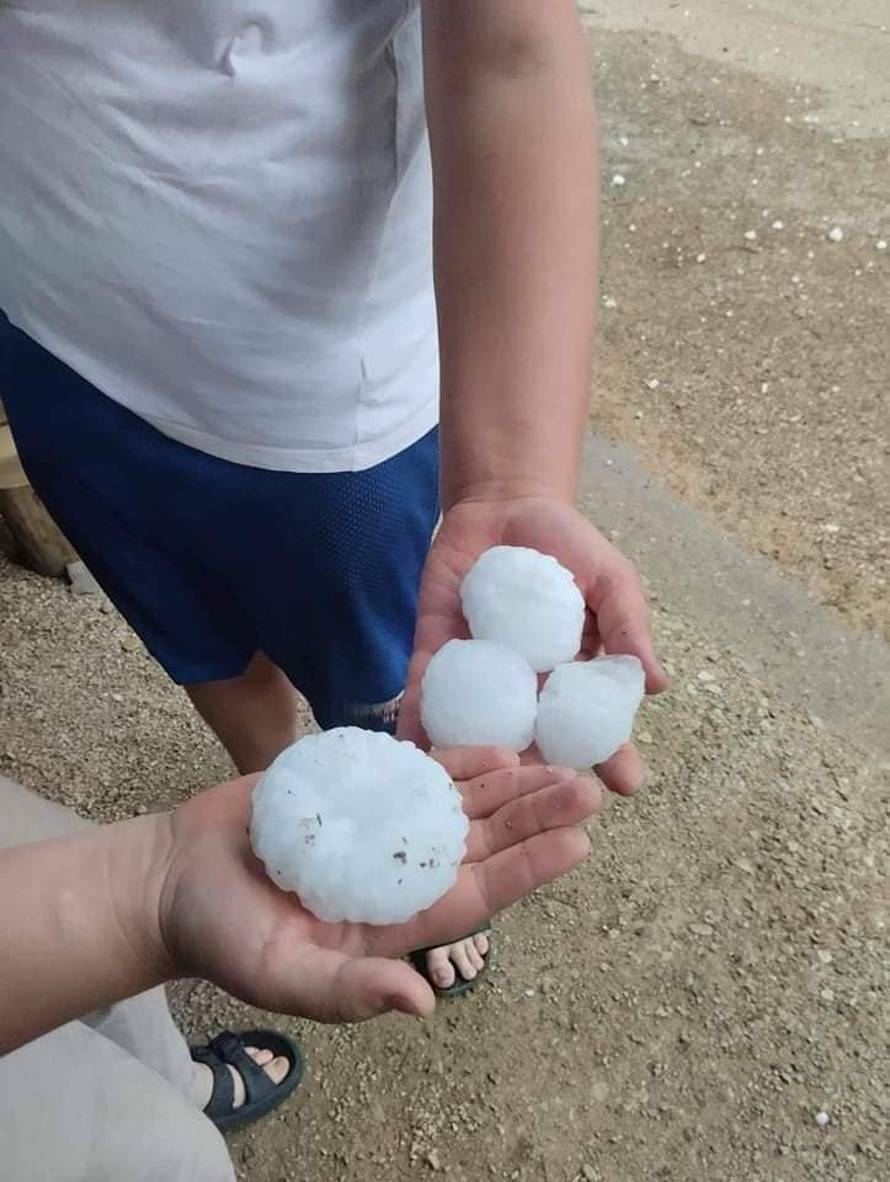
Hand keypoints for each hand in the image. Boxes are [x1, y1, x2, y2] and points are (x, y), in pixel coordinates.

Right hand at [154, 747, 599, 1021]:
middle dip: (533, 817)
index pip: (476, 894)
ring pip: (459, 804)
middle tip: (585, 789)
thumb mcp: (280, 976)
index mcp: (394, 921)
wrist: (177, 876)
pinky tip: (495, 748)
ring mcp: (382, 826)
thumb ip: (346, 991)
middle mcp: (400, 871)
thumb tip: (420, 1005)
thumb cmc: (224, 936)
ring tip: (555, 763)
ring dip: (508, 785)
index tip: (577, 843)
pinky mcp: (357, 788)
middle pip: (481, 842)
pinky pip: (416, 771)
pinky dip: (454, 759)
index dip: (527, 869)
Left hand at [398, 496, 666, 793]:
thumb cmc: (567, 544)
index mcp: (572, 680)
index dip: (611, 755)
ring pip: (477, 732)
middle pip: (534, 745)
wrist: (502, 504)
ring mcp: (478, 678)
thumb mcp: (610, 580)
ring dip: (475, 767)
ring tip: (475, 804)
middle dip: (539, 780)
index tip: (625, 783)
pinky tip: (411, 758)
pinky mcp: (434, 657)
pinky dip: (416, 725)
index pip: (596, 726)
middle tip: (547, 809)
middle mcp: (525, 691)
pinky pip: (424, 695)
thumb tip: (658, 684)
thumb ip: (628, 626)